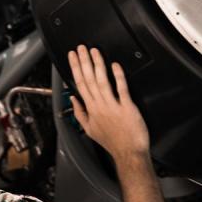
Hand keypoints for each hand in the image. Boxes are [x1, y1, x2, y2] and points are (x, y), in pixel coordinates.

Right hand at [67, 45, 149, 159]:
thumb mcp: (90, 130)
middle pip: (89, 79)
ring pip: (102, 81)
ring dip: (98, 65)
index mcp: (91, 109)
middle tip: (81, 48)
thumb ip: (80, 113)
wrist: (128, 153)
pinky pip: (121, 89)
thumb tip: (74, 100)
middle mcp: (100, 105)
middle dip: (84, 62)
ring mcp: (113, 105)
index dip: (75, 68)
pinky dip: (118, 76)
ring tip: (94, 51)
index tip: (72, 56)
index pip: (80, 84)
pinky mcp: (127, 107)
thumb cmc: (112, 142)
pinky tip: (115, 66)